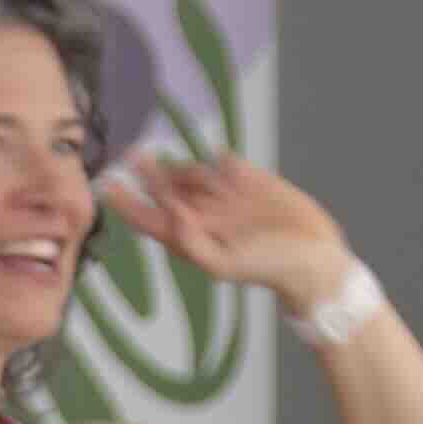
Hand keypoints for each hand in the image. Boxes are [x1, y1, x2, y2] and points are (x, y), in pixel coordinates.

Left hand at [96, 150, 352, 313]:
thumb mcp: (223, 265)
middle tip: (134, 155)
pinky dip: (218, 160)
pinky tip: (223, 162)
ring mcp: (223, 196)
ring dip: (187, 169)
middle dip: (148, 173)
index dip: (126, 203)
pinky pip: (223, 161)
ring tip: (203, 180)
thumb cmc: (268, 268)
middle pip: (164, 189)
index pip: (148, 218)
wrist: (314, 256)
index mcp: (189, 238)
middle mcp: (201, 215)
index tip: (108, 184)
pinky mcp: (248, 180)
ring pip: (191, 172)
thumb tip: (170, 213)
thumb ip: (191, 243)